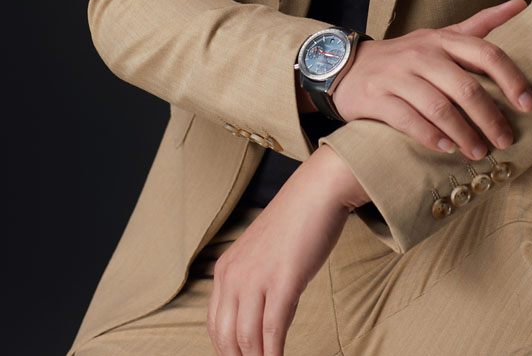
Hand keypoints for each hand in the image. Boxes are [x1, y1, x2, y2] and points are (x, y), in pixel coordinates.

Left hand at [207, 145, 368, 355]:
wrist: (316, 192)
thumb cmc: (295, 223)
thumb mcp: (261, 255)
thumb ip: (254, 286)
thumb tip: (261, 328)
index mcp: (225, 269)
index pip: (215, 325)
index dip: (226, 352)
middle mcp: (234, 275)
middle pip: (226, 337)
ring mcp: (257, 278)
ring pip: (247, 339)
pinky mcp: (283, 280)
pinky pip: (273, 329)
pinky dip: (274, 353)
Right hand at [332, 0, 531, 161]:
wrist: (349, 66)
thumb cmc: (407, 56)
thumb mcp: (441, 36)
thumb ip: (480, 24)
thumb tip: (520, 3)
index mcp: (443, 39)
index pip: (485, 52)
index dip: (511, 78)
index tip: (530, 104)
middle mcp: (422, 54)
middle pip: (464, 86)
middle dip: (490, 117)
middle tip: (506, 140)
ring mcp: (398, 75)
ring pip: (438, 107)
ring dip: (464, 133)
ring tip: (478, 152)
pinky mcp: (377, 98)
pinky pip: (408, 119)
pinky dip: (430, 136)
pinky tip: (446, 148)